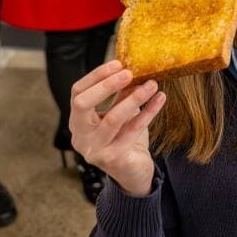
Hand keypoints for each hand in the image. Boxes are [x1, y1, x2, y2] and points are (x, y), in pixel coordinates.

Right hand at [69, 59, 165, 197]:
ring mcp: (95, 149)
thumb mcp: (120, 113)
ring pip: (112, 118)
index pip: (77, 92)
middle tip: (129, 73)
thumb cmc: (124, 139)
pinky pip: (133, 130)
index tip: (118, 63)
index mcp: (78, 122)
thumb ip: (120, 95)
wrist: (133, 173)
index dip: (96, 76)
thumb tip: (131, 69)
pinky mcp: (113, 159)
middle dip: (106, 85)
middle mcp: (80, 136)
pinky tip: (160, 100)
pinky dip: (148, 112)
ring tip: (151, 84)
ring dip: (134, 98)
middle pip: (83, 104)